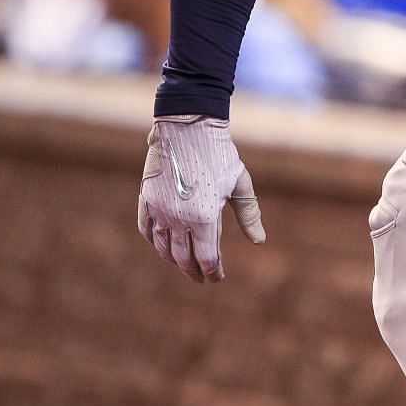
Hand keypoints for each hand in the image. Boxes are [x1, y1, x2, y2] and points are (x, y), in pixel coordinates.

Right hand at [137, 116, 265, 282]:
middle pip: (183, 258)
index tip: (217, 278)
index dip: (213, 272)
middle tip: (202, 278)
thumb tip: (260, 241)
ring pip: (163, 247)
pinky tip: (162, 245)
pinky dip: (155, 242)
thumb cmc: (220, 154)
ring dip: (174, 260)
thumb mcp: (240, 184)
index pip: (207, 258)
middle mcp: (179, 219)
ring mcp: (159, 210)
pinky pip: (146, 230)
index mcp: (205, 218)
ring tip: (184, 264)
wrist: (187, 128)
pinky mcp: (146, 200)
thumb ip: (249, 214)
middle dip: (194, 271)